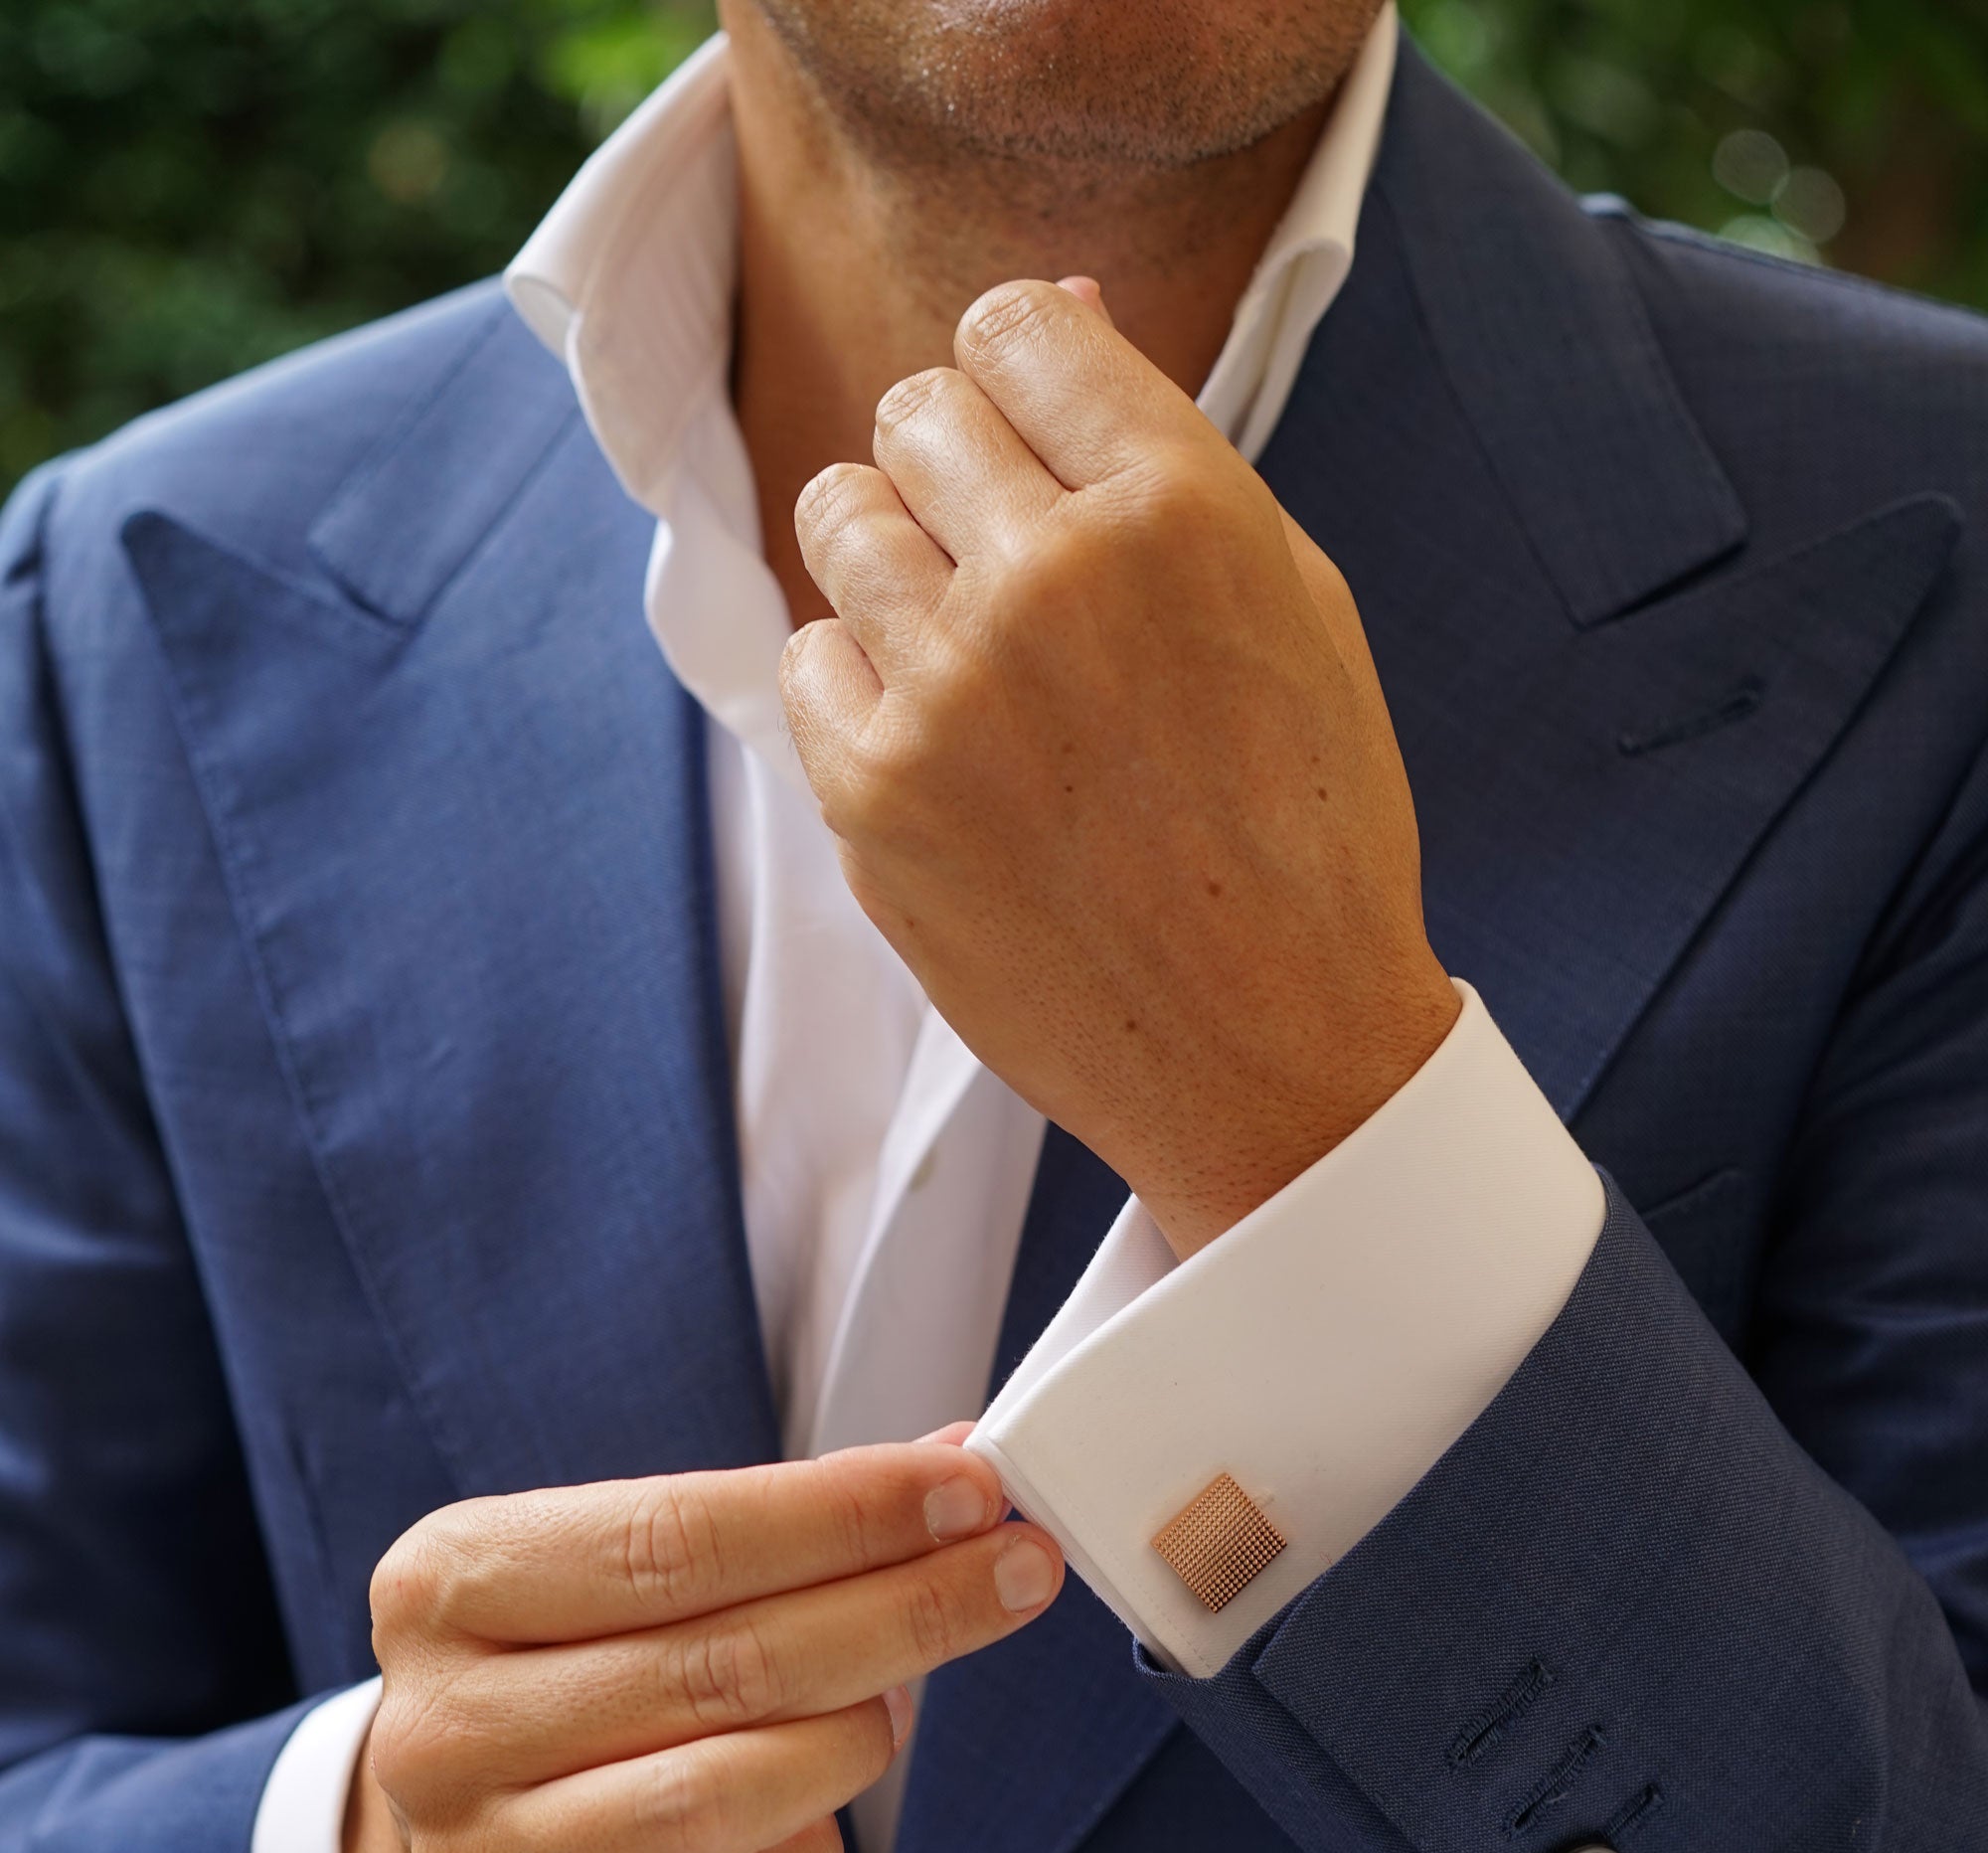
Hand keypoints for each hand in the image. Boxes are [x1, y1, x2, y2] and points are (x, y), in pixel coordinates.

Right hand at [344, 1438, 1062, 1852]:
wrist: (466, 1832)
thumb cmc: (580, 1673)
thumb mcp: (630, 1569)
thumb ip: (778, 1519)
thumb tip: (959, 1466)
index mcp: (450, 1582)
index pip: (677, 1536)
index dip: (844, 1514)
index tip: (974, 1490)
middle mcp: (440, 1726)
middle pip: (718, 1666)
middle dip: (898, 1612)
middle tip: (1012, 1577)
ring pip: (714, 1803)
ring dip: (848, 1744)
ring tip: (898, 1711)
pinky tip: (823, 1824)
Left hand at [780, 277, 1458, 1260]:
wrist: (1275, 1055)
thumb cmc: (1304, 829)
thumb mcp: (1292, 605)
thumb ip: (1163, 453)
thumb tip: (1054, 308)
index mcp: (1179, 507)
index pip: (1015, 327)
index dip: (1022, 380)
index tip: (1039, 446)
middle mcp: (1050, 579)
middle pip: (915, 412)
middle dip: (956, 468)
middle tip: (1012, 565)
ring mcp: (947, 692)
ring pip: (837, 516)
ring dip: (894, 562)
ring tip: (972, 654)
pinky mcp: (873, 798)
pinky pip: (806, 661)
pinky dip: (859, 687)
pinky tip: (946, 749)